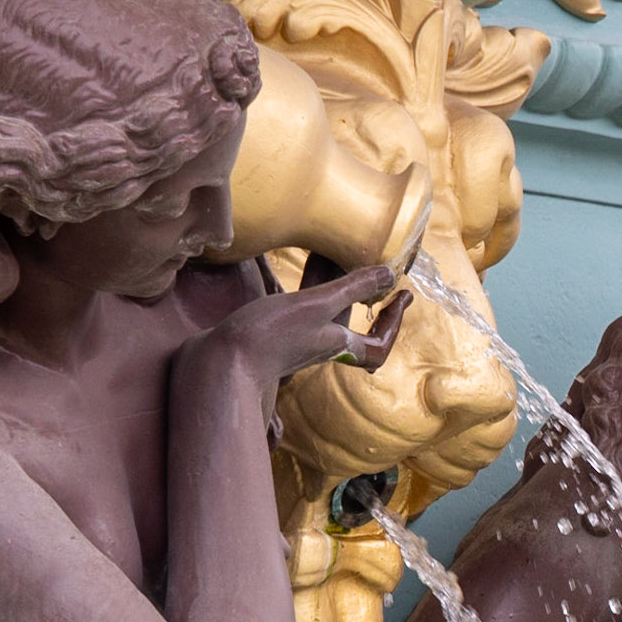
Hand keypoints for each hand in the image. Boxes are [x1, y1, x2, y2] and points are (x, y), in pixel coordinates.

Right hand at [204, 264, 408, 388]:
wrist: (219, 363)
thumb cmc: (271, 335)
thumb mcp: (317, 305)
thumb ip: (352, 289)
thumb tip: (390, 275)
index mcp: (336, 343)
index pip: (378, 344)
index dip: (393, 323)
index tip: (403, 296)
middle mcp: (318, 344)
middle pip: (350, 324)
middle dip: (363, 296)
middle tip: (372, 268)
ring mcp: (292, 341)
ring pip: (322, 314)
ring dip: (332, 288)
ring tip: (335, 258)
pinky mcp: (267, 333)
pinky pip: (294, 309)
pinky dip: (300, 289)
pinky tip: (290, 271)